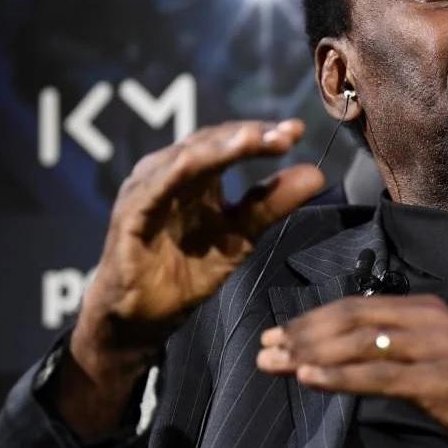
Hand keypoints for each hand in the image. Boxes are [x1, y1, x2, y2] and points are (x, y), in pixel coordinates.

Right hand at [59, 119, 324, 438]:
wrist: (144, 316)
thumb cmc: (186, 271)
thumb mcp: (239, 236)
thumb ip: (272, 204)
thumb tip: (316, 175)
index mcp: (197, 175)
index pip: (231, 142)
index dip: (263, 134)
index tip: (297, 131)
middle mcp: (170, 173)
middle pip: (212, 142)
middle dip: (249, 136)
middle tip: (285, 135)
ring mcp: (148, 189)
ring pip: (186, 157)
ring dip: (219, 147)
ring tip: (252, 139)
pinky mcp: (131, 212)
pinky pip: (154, 187)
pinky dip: (177, 171)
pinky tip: (200, 161)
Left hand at [255, 294, 447, 447]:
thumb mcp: (434, 358)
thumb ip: (395, 349)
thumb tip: (344, 352)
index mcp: (424, 309)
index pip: (355, 307)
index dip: (311, 319)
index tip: (278, 334)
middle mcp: (428, 320)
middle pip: (350, 320)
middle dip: (302, 334)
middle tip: (265, 349)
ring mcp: (434, 348)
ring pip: (359, 344)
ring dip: (311, 354)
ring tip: (276, 363)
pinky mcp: (438, 380)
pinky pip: (379, 376)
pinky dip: (340, 377)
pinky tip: (310, 380)